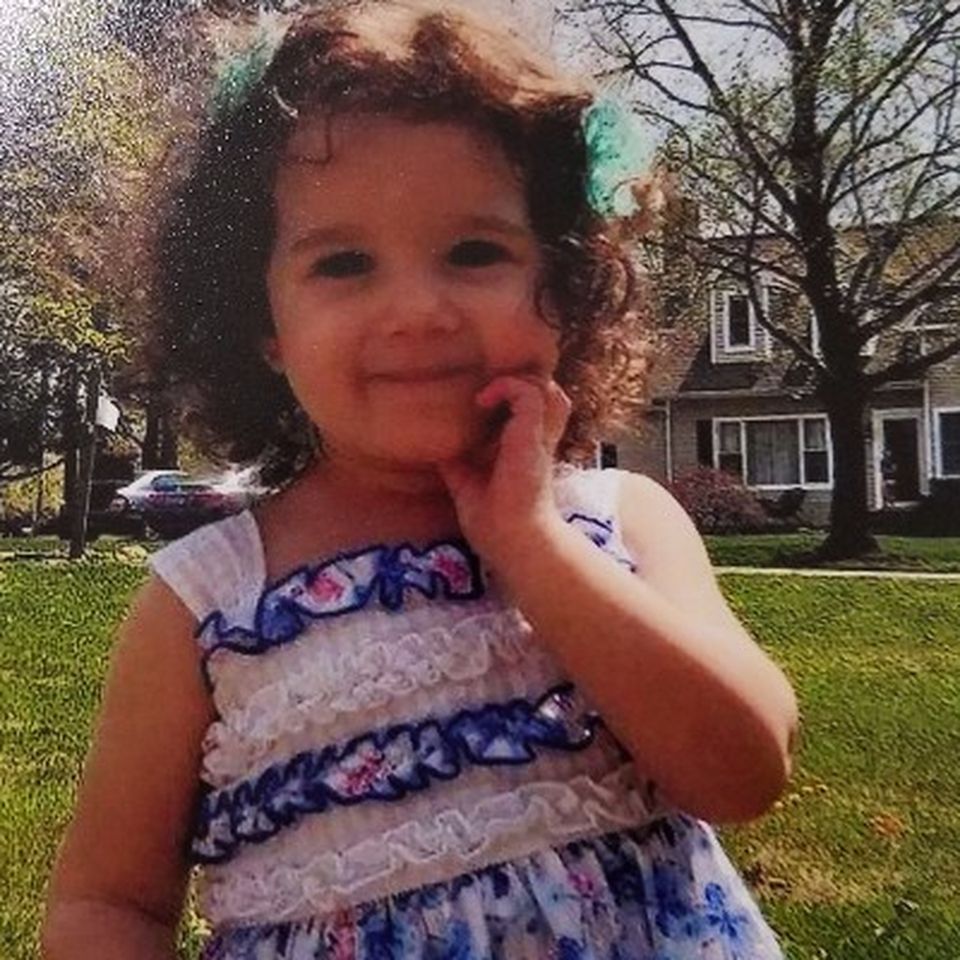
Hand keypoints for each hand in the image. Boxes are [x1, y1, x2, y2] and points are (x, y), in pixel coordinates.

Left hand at [439, 374, 570, 567]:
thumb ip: (457, 466)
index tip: (482, 402)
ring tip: (490, 396)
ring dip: (518, 383)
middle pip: (546, 394)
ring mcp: (537, 435)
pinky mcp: (532, 433)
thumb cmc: (493, 522)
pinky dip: (505, 387)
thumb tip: (436, 453)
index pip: (531, 411)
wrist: (510, 539)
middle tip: (489, 395)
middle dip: (521, 385)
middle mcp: (536, 439)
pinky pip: (527, 392)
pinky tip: (482, 401)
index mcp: (525, 449)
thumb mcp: (467, 485)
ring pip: (545, 388)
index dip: (513, 398)